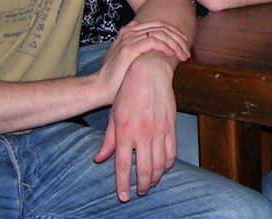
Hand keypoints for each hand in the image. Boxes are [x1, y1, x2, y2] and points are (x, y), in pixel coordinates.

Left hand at [94, 52, 177, 201]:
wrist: (149, 73)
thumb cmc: (128, 92)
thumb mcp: (114, 116)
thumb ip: (108, 140)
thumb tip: (99, 159)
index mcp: (125, 131)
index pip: (122, 165)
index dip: (122, 184)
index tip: (123, 197)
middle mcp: (143, 133)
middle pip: (143, 169)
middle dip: (142, 185)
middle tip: (139, 192)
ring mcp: (159, 130)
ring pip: (159, 163)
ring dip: (155, 177)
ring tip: (150, 183)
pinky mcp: (171, 126)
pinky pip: (172, 152)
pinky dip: (168, 164)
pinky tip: (162, 168)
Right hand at [95, 21, 189, 102]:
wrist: (99, 88)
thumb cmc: (116, 77)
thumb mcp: (128, 60)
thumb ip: (137, 48)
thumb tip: (149, 41)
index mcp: (129, 32)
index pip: (158, 24)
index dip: (174, 31)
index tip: (185, 43)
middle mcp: (129, 32)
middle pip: (161, 27)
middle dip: (178, 38)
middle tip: (187, 51)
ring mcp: (128, 39)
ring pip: (160, 33)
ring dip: (175, 43)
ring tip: (183, 55)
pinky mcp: (128, 49)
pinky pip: (153, 41)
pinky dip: (165, 46)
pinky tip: (171, 54)